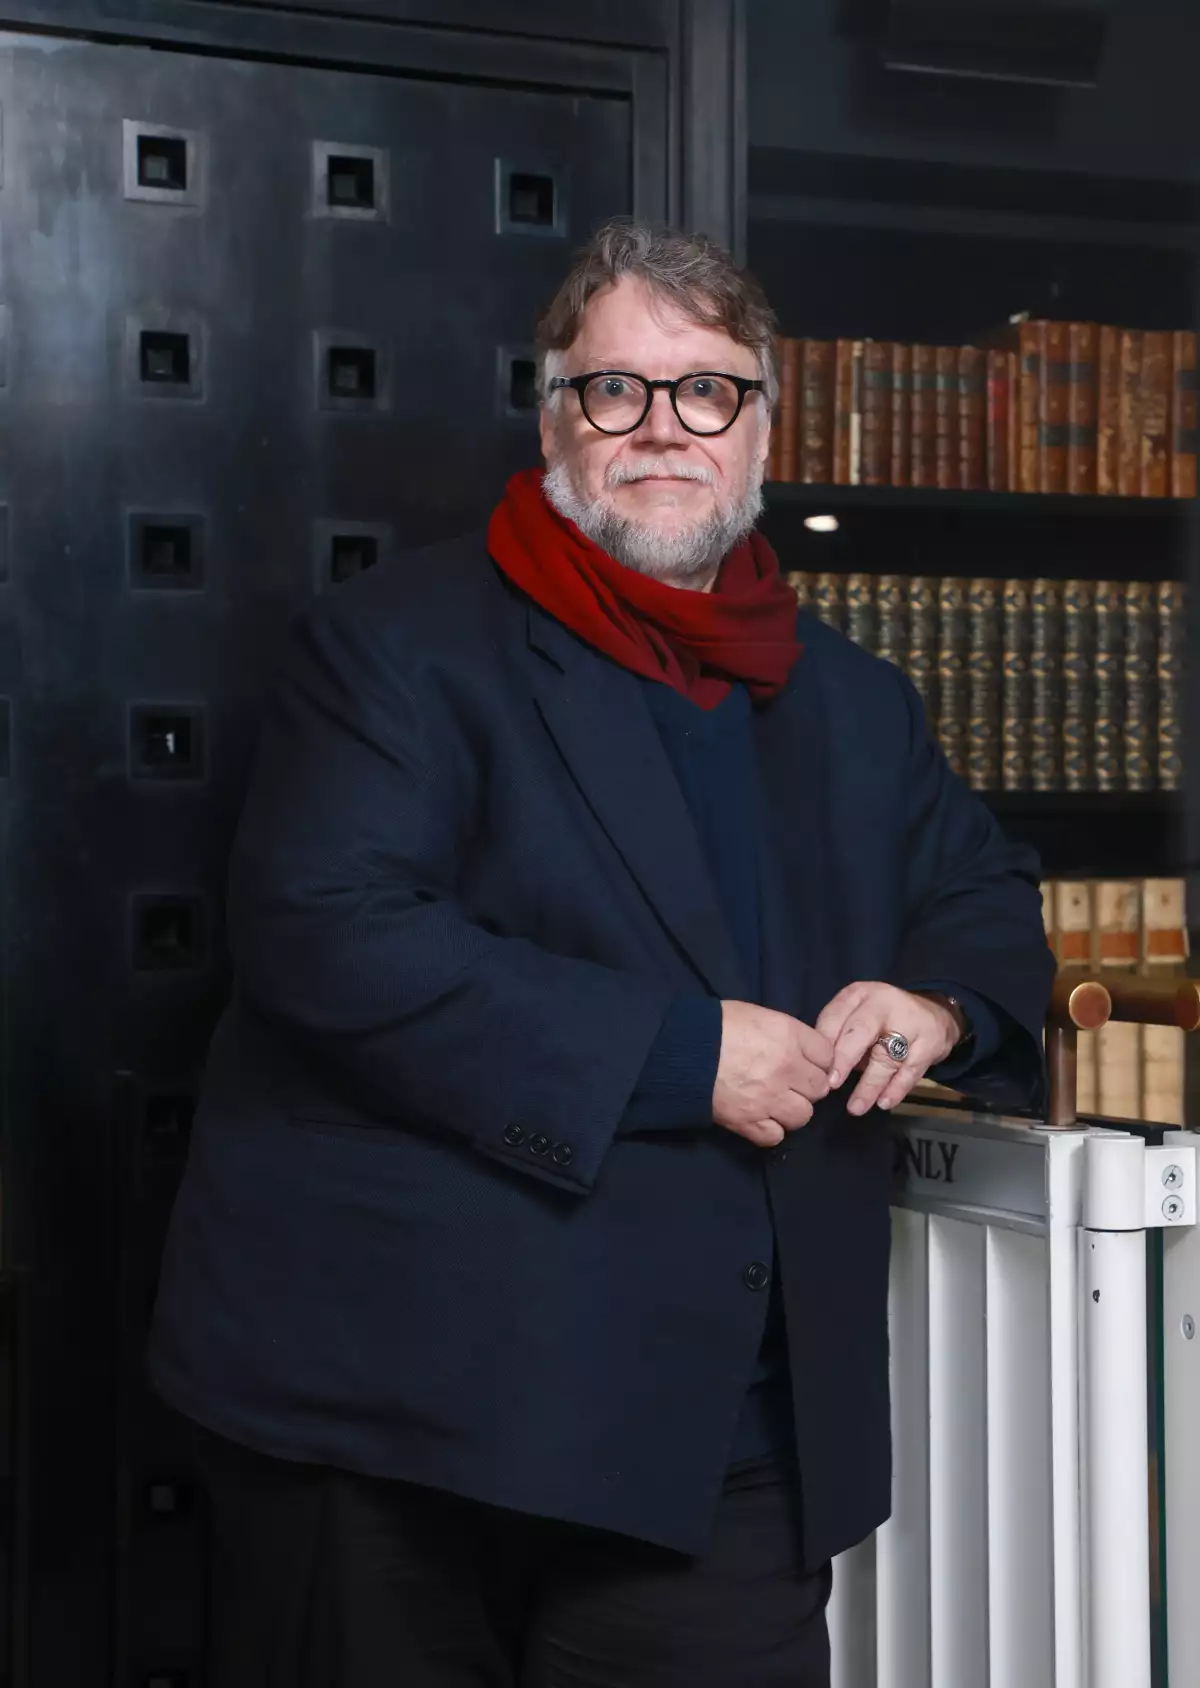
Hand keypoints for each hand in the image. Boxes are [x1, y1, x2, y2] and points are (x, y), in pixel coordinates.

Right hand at [712, 1001, 834, 1148]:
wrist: (678, 1049)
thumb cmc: (716, 1024)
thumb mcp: (758, 1015)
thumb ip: (787, 1034)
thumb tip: (802, 1051)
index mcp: (789, 1037)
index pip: (827, 1056)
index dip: (818, 1060)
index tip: (807, 1062)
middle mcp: (786, 1070)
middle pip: (819, 1088)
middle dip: (808, 1085)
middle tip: (791, 1082)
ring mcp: (768, 1099)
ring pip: (803, 1115)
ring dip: (793, 1109)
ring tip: (777, 1102)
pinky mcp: (748, 1122)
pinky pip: (775, 1136)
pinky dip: (771, 1129)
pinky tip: (762, 1117)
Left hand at [815, 983, 962, 1116]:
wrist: (934, 1013)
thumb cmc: (884, 1020)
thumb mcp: (857, 1016)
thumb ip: (839, 1036)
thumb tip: (819, 1069)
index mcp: (858, 994)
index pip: (835, 1016)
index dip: (824, 1044)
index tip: (814, 1069)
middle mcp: (884, 1003)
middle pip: (861, 1030)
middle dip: (844, 1059)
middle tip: (831, 1084)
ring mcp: (910, 1021)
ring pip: (887, 1056)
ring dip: (870, 1085)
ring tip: (856, 1107)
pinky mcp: (931, 1042)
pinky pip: (911, 1070)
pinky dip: (896, 1089)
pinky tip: (884, 1103)